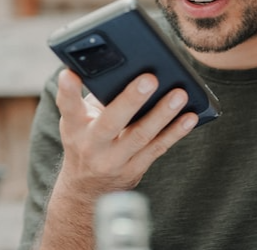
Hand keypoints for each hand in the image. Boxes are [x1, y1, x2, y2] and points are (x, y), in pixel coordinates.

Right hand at [55, 68, 197, 196]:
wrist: (86, 188)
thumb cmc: (87, 139)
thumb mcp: (80, 120)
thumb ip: (97, 97)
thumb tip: (128, 68)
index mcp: (75, 126)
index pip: (68, 106)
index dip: (67, 90)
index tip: (69, 74)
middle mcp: (92, 145)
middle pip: (111, 122)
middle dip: (131, 100)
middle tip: (150, 78)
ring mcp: (113, 160)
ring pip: (140, 136)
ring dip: (162, 114)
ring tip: (179, 95)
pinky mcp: (134, 170)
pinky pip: (157, 148)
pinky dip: (175, 132)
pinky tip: (189, 117)